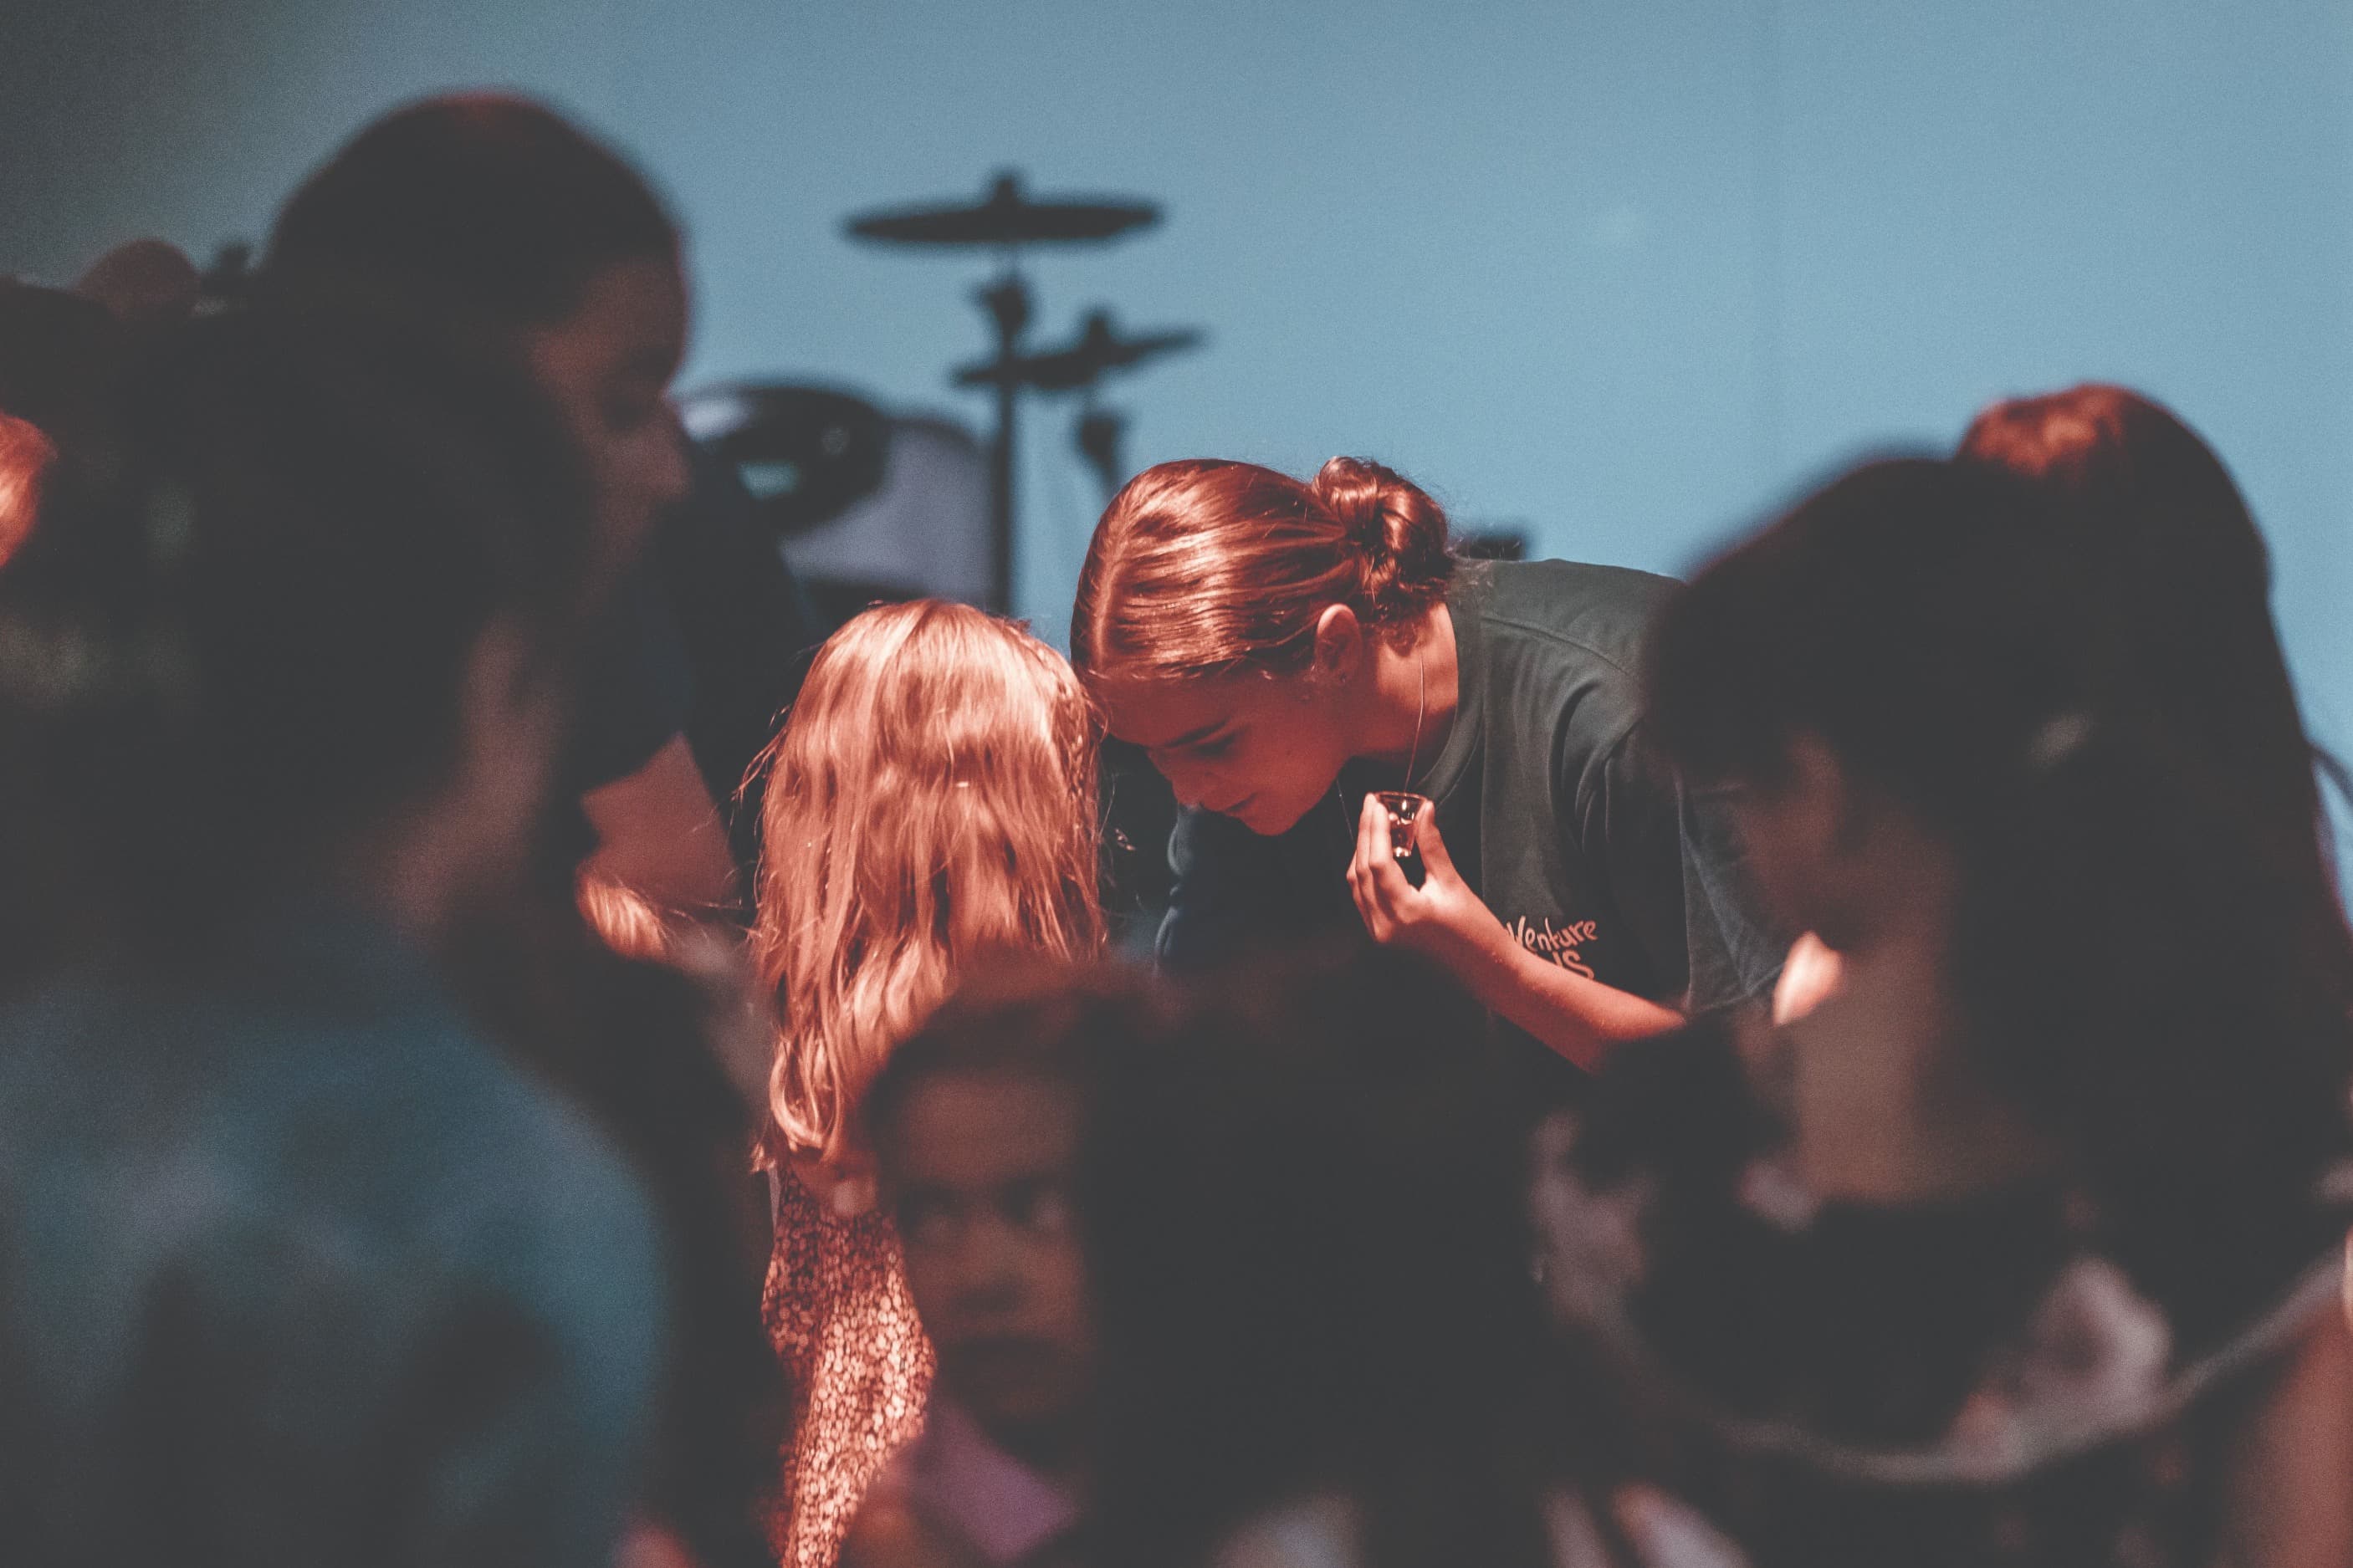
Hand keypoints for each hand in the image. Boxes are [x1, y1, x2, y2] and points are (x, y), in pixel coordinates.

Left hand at [1345, 794, 1511, 976]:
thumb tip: (1423, 810)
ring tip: (1375, 823)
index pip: (1377, 861)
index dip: (1376, 828)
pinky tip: (1378, 852)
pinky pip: (1363, 898)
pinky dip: (1366, 872)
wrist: (1485, 971)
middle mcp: (1384, 926)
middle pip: (1361, 870)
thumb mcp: (1453, 884)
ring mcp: (1380, 934)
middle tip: (1373, 805)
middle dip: (1366, 834)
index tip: (1378, 802)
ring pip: (1357, 884)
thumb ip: (1432, 846)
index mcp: (1404, 912)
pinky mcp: (1382, 936)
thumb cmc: (1477, 931)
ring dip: (1362, 852)